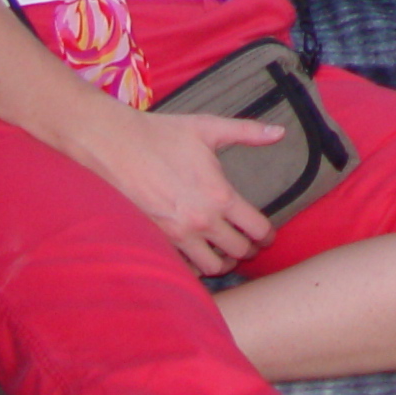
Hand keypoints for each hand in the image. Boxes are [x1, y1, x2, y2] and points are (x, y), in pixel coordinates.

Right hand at [78, 105, 280, 275]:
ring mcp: (178, 235)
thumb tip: (279, 132)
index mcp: (220, 196)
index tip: (268, 235)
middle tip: (250, 244)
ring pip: (212, 267)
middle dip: (249, 249)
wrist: (116, 146)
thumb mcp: (209, 128)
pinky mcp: (157, 240)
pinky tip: (198, 255)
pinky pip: (183, 267)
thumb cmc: (163, 135)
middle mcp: (202, 221)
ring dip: (224, 262)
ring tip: (225, 254)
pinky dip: (195, 266)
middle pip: (238, 252)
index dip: (268, 235)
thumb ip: (248, 132)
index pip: (257, 229)